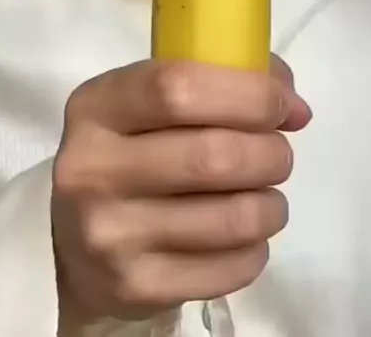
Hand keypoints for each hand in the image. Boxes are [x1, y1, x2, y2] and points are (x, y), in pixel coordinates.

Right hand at [52, 56, 310, 323]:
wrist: (76, 246)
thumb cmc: (131, 152)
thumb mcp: (148, 103)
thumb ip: (218, 83)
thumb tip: (294, 106)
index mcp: (96, 107)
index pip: (178, 88)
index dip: (247, 92)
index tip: (282, 105)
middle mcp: (93, 168)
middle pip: (213, 156)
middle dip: (271, 153)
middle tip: (277, 155)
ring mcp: (111, 234)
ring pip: (233, 218)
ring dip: (271, 204)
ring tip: (266, 197)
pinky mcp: (136, 287)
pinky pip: (231, 268)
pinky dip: (256, 249)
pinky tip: (244, 236)